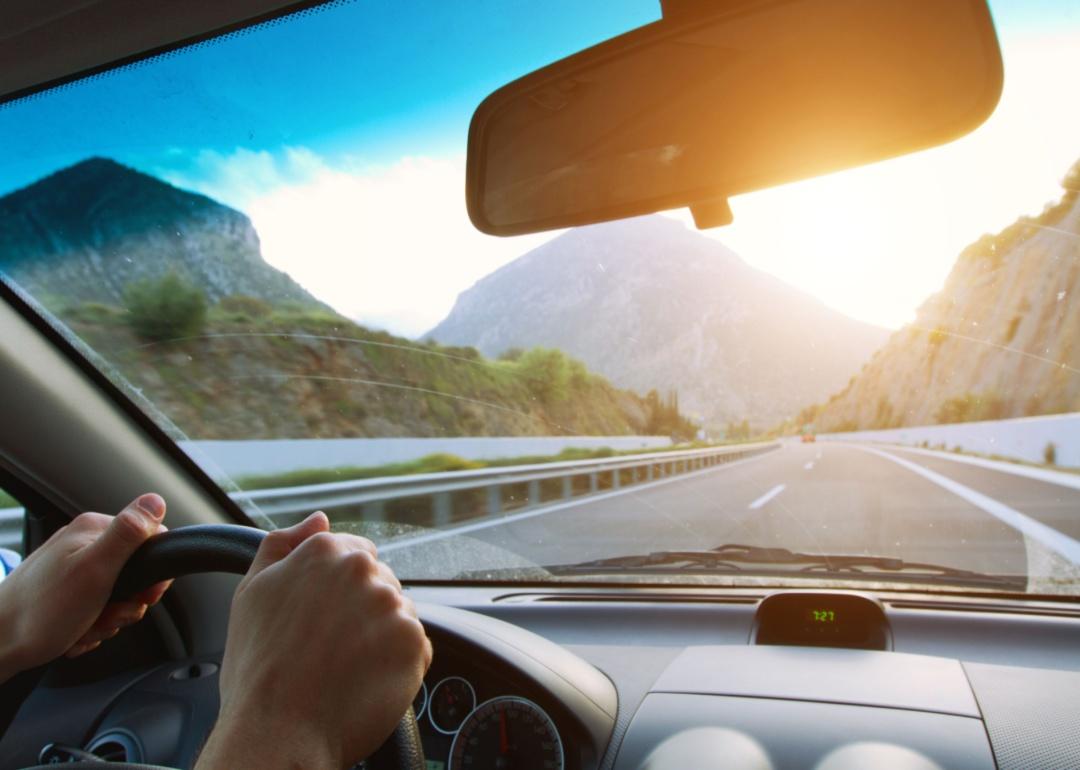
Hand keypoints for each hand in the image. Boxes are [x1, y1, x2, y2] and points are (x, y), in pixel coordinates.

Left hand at [0, 494, 169, 681]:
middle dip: (126, 604)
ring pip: (118, 597)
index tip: (143, 594)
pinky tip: (74, 632)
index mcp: (94, 530)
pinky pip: (97, 611)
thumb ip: (127, 534)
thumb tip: (155, 499)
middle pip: (136, 574)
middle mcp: (83, 544)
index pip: (151, 539)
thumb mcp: (94, 569)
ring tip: (84, 625)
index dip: (154, 572)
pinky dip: (91, 627)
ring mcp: (74, 569)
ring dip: (107, 620)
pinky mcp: (66, 594)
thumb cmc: (40, 611)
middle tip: (104, 613)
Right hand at [196, 512, 431, 769]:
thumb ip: (284, 544)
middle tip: (328, 648)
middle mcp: (364, 570)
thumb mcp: (251, 592)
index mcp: (326, 551)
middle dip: (360, 611)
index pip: (356, 553)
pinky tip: (362, 681)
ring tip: (342, 667)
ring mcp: (392, 606)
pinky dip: (396, 665)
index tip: (324, 618)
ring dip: (380, 636)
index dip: (339, 590)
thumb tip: (319, 518)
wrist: (275, 733)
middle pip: (378, 583)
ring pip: (396, 615)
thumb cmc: (258, 670)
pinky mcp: (415, 643)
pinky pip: (414, 648)